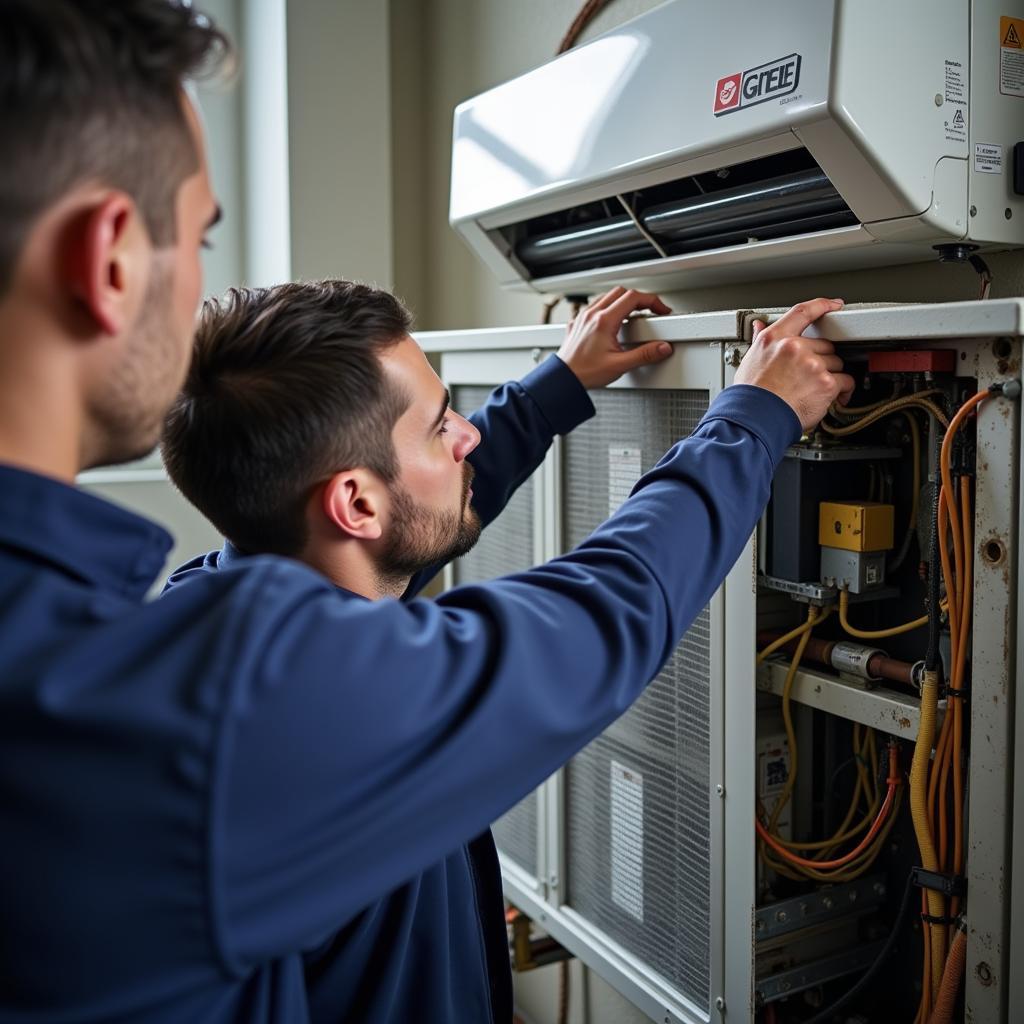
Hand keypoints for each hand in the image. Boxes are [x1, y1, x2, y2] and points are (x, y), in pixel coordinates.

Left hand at [557, 287, 673, 388]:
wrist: (563, 379)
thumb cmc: (585, 373)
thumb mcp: (620, 365)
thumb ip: (644, 355)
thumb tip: (662, 348)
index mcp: (604, 321)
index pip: (633, 297)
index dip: (652, 301)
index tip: (660, 310)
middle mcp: (592, 315)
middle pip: (621, 292)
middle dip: (639, 299)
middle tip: (650, 311)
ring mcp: (583, 317)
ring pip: (607, 296)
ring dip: (623, 301)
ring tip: (633, 315)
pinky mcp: (577, 323)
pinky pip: (594, 305)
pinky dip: (607, 307)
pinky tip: (611, 320)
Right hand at [734, 298, 854, 431]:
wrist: (755, 420)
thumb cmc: (750, 395)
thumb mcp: (750, 361)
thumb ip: (759, 340)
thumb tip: (758, 326)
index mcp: (774, 338)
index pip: (802, 312)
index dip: (822, 305)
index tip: (834, 305)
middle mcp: (794, 347)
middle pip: (825, 345)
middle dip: (822, 359)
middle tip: (810, 376)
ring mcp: (812, 364)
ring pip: (836, 364)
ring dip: (830, 376)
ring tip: (814, 390)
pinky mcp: (825, 382)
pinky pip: (845, 382)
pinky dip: (842, 391)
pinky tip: (833, 398)